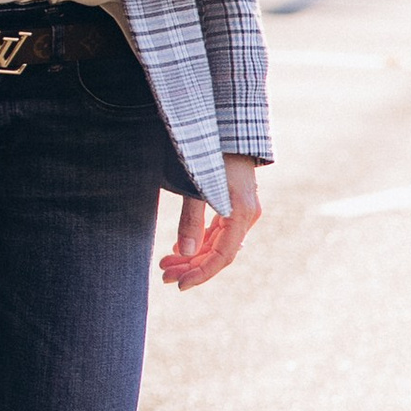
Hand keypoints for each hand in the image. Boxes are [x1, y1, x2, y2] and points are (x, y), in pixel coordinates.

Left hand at [160, 155, 262, 290]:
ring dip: (193, 254)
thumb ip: (190, 219)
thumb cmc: (209, 151)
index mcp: (242, 214)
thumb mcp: (196, 185)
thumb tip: (184, 252)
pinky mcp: (234, 202)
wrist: (226, 125)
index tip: (178, 285)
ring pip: (218, 242)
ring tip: (166, 263)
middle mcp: (246, 215)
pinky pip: (218, 230)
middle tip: (164, 275)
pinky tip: (180, 247)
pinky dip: (200, 240)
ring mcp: (242, 209)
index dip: (200, 274)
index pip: (222, 257)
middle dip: (191, 266)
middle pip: (219, 252)